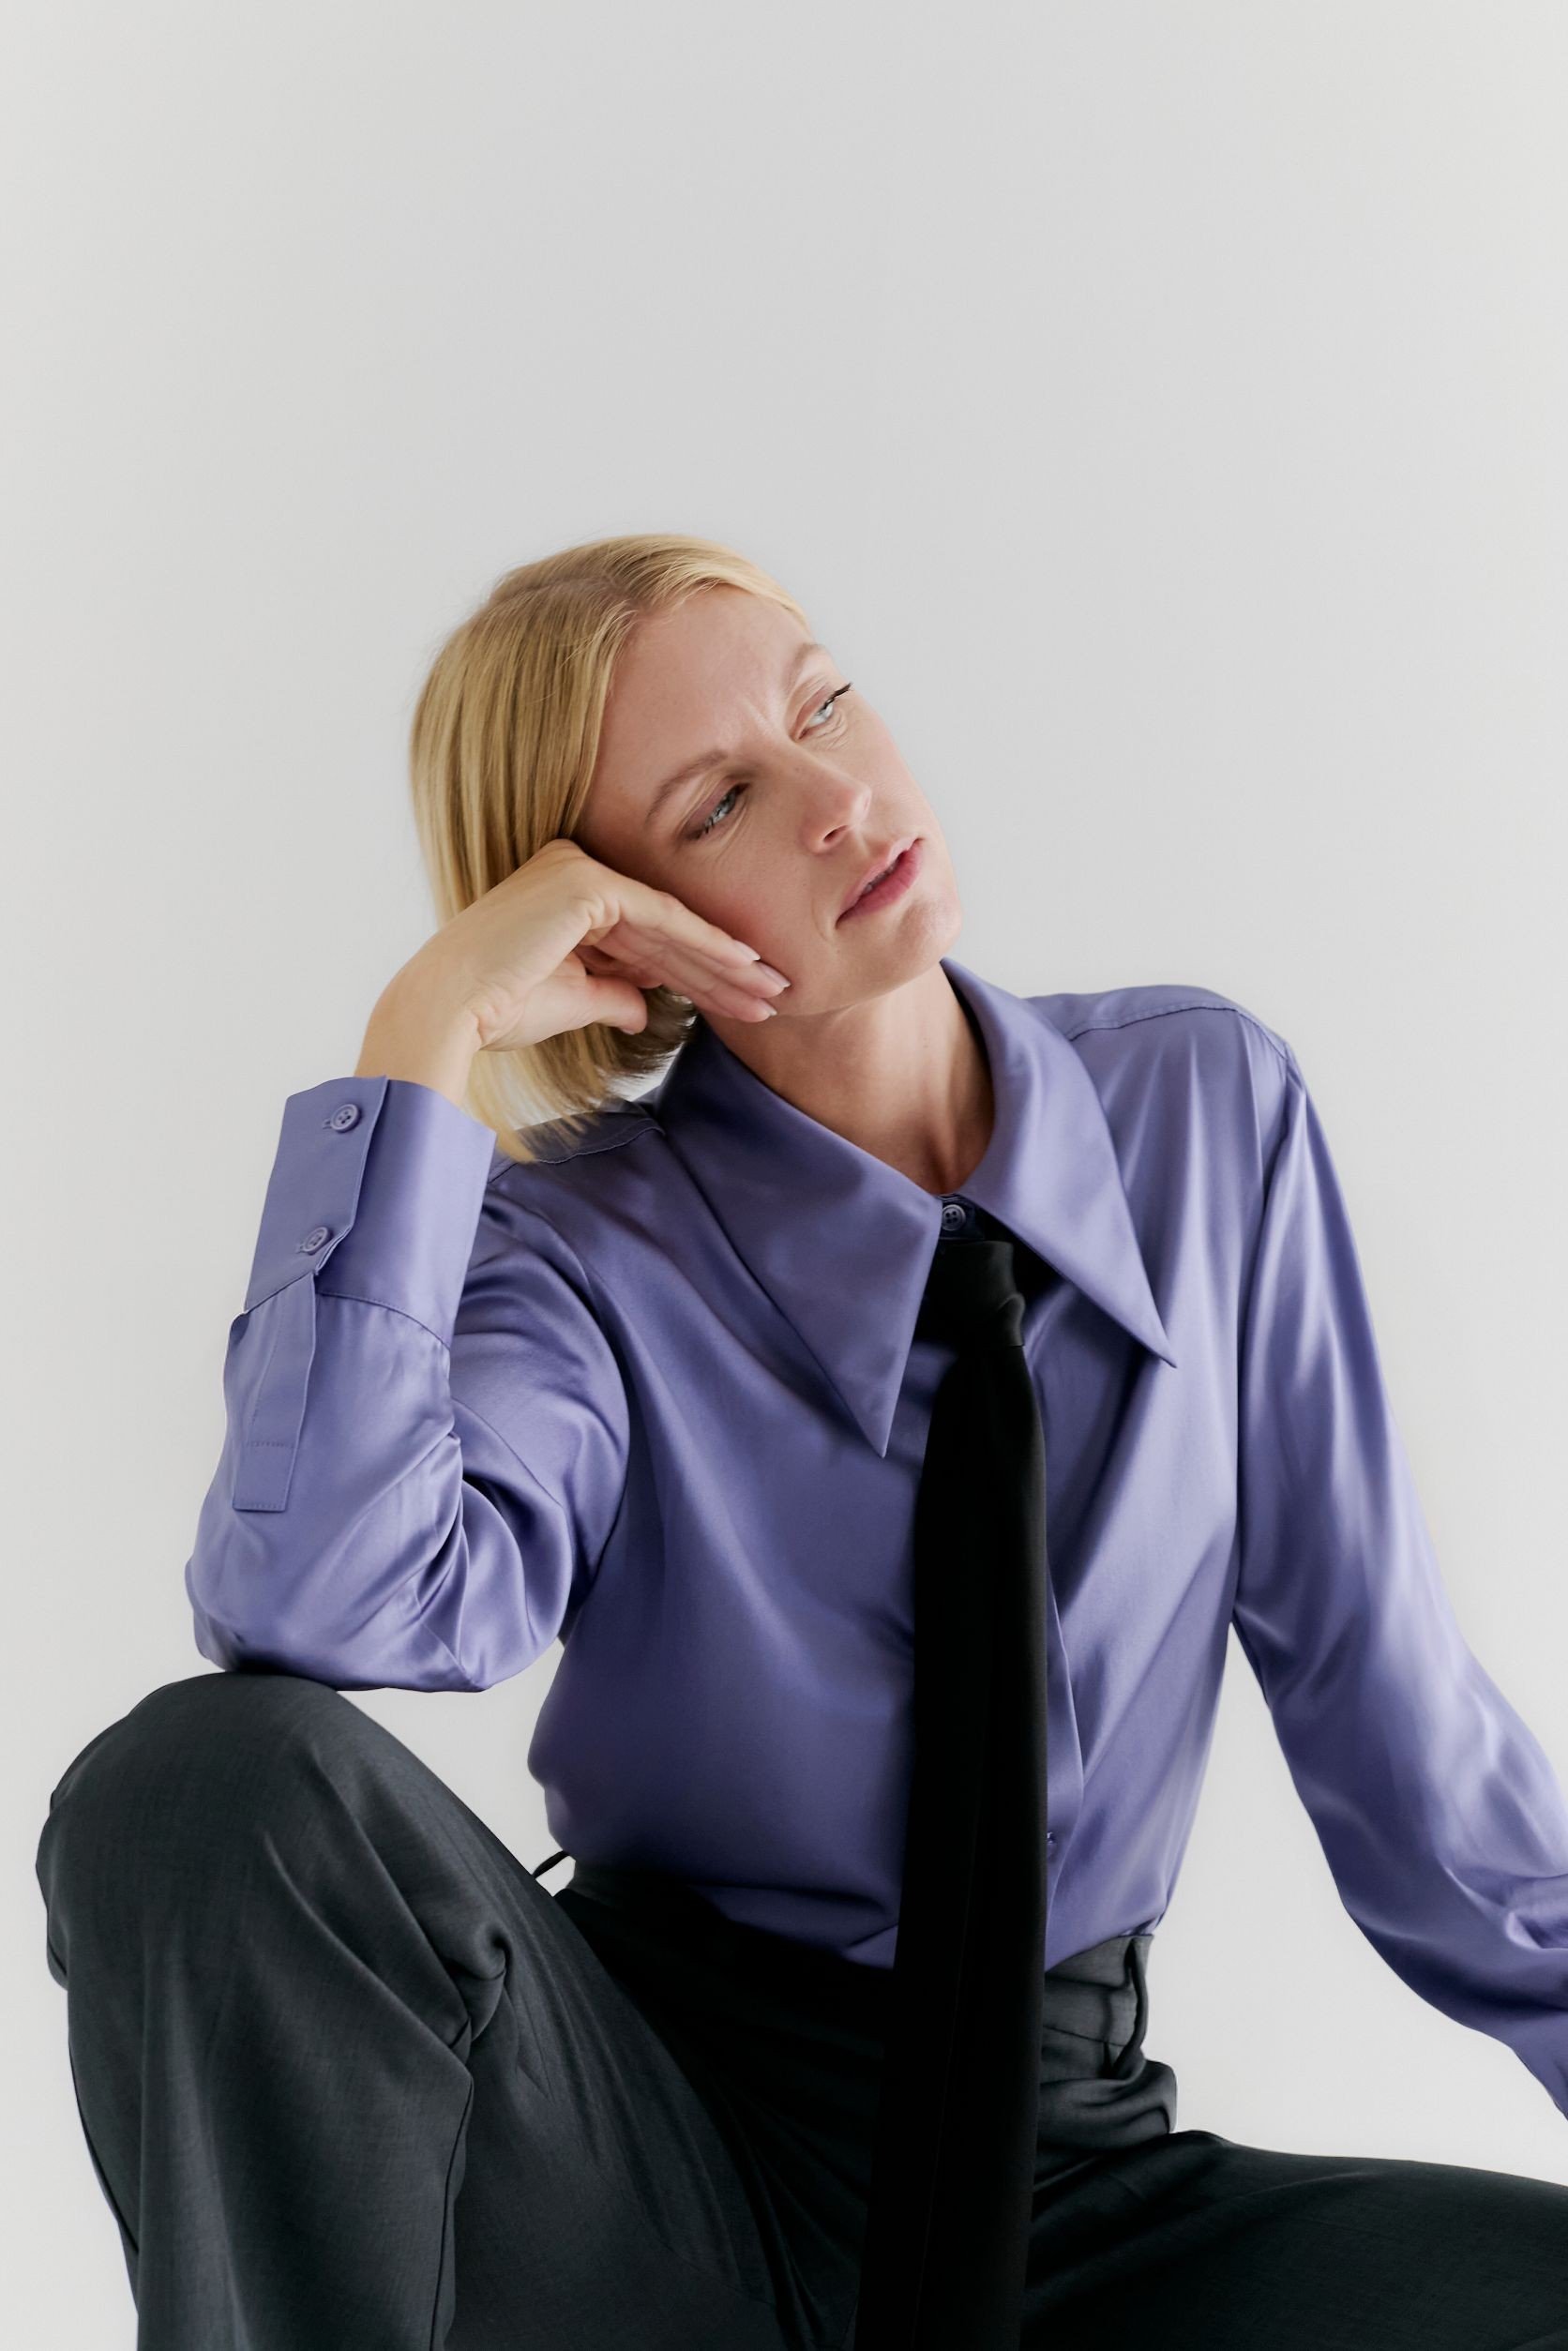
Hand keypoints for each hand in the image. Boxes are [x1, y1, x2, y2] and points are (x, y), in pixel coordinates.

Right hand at [382, 837, 789, 1053]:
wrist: (448, 1011)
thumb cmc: (495, 1009)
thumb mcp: (570, 1000)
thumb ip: (611, 995)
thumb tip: (642, 1010)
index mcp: (565, 891)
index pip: (648, 936)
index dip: (699, 971)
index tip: (744, 999)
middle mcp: (574, 868)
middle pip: (667, 929)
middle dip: (723, 968)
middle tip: (776, 993)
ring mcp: (580, 869)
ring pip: (671, 926)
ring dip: (726, 964)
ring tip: (773, 992)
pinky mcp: (588, 885)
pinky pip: (661, 921)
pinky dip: (705, 947)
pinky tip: (744, 968)